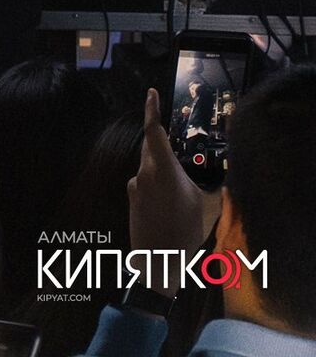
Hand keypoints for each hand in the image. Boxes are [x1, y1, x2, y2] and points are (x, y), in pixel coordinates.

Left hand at [128, 89, 210, 291]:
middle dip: (162, 139)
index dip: (151, 109)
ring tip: (182, 183)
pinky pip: (146, 182)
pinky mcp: (132, 199)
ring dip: (163, 167)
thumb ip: (214, 186)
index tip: (151, 93)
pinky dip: (158, 183)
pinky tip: (172, 200)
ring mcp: (135, 186)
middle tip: (178, 137)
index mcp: (162, 168)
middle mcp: (144, 172)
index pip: (154, 130)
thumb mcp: (208, 207)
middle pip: (152, 146)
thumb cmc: (184, 233)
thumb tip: (225, 174)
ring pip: (150, 166)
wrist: (156, 264)